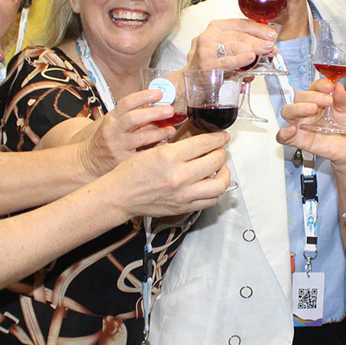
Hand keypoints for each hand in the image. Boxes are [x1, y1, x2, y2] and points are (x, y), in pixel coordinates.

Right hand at [78, 88, 179, 175]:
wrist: (90, 160)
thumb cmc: (108, 138)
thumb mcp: (114, 122)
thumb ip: (130, 114)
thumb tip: (158, 103)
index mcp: (111, 118)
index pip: (126, 103)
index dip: (143, 96)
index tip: (160, 93)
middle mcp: (113, 131)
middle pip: (133, 119)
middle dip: (154, 113)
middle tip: (170, 110)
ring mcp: (117, 147)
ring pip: (141, 138)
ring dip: (160, 133)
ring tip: (172, 129)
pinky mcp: (123, 161)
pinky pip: (143, 155)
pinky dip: (156, 149)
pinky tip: (166, 145)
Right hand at [110, 131, 231, 216]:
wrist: (120, 196)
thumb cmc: (131, 172)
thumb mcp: (154, 151)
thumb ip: (178, 148)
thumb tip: (200, 145)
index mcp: (169, 156)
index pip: (204, 143)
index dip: (218, 138)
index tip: (222, 137)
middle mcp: (179, 176)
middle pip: (216, 161)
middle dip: (222, 153)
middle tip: (220, 150)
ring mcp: (183, 194)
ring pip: (219, 184)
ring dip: (225, 174)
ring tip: (221, 168)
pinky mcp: (183, 207)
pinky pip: (210, 200)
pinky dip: (215, 191)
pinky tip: (211, 183)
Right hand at [189, 18, 276, 73]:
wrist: (190, 80)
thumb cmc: (211, 62)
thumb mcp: (225, 47)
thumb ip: (242, 44)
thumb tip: (267, 47)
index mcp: (216, 27)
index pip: (241, 24)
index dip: (258, 29)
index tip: (271, 35)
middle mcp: (210, 36)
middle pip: (239, 36)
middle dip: (258, 41)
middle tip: (272, 47)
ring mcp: (206, 50)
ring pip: (234, 47)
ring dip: (253, 49)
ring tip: (266, 51)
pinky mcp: (206, 65)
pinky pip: (227, 62)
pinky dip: (240, 60)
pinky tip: (250, 58)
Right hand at [276, 78, 345, 164]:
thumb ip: (343, 98)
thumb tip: (338, 86)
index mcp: (319, 100)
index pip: (314, 87)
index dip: (320, 85)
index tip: (330, 86)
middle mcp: (308, 110)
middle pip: (299, 97)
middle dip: (312, 96)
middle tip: (327, 101)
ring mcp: (302, 124)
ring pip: (287, 112)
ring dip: (298, 108)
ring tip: (313, 109)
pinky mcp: (299, 140)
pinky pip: (282, 137)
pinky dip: (284, 133)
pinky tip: (293, 129)